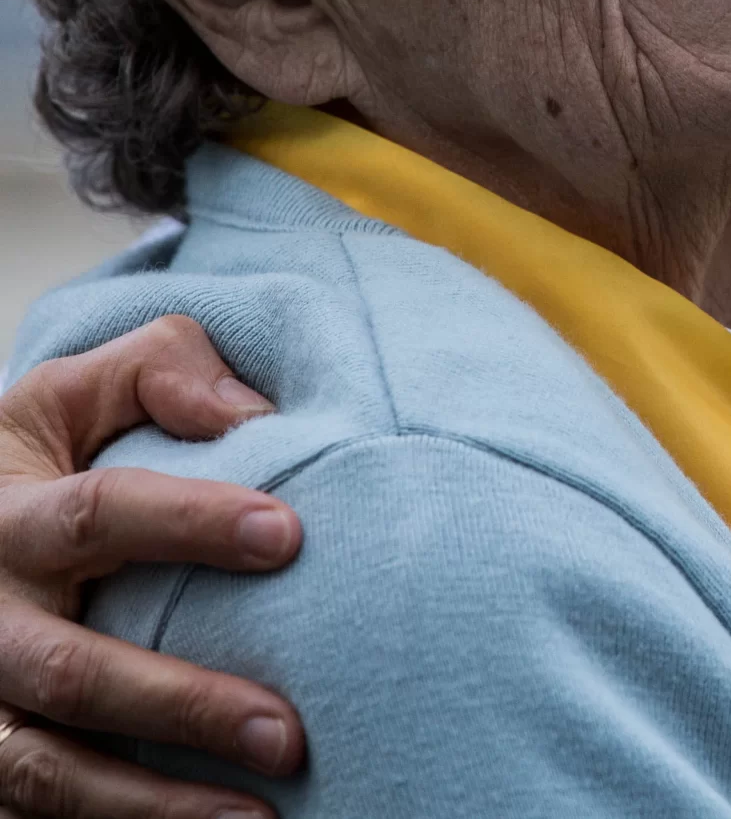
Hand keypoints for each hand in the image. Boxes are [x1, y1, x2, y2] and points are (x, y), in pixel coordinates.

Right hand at [0, 316, 305, 817]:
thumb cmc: (58, 451)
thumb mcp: (84, 391)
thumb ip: (163, 368)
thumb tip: (244, 412)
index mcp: (6, 515)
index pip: (95, 516)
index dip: (190, 522)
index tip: (291, 535)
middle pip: (70, 673)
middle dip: (182, 705)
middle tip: (290, 732)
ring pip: (47, 770)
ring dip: (153, 806)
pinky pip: (38, 815)